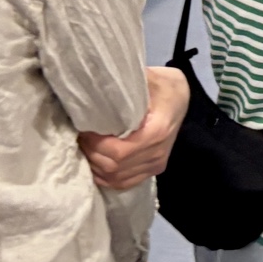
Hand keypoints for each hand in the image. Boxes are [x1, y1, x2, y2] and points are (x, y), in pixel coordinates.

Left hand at [78, 67, 190, 189]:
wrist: (182, 97)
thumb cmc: (164, 85)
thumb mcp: (148, 78)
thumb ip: (124, 87)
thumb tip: (95, 88)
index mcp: (157, 132)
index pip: (119, 151)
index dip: (96, 145)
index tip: (84, 129)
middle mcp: (157, 153)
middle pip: (114, 166)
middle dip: (91, 153)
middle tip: (80, 137)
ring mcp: (156, 164)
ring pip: (116, 177)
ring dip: (95, 165)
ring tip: (86, 147)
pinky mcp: (154, 169)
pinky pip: (124, 183)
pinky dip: (106, 177)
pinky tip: (96, 163)